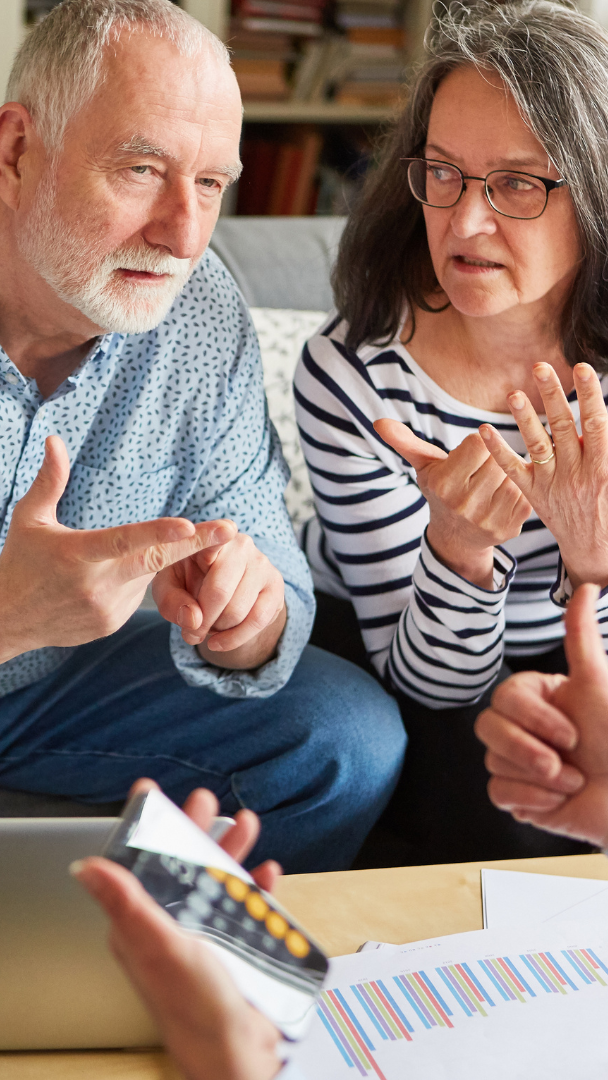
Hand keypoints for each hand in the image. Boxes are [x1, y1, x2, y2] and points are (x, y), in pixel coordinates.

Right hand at [0, 436, 236, 662]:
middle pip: (155, 561)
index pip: (124, 540)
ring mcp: (107, 608)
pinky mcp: (112, 623)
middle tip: (230, 529)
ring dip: (143, 561)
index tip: (189, 524)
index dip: (159, 534)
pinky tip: (99, 583)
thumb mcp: (29, 519)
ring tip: (98, 563)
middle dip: (196, 544)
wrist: (7, 621)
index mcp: (77, 554)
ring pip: (146, 576)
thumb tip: (56, 439)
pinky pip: (136, 595)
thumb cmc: (19, 562)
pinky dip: (130, 581)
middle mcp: (96, 584)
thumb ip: (50, 481)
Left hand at [73, 779, 282, 1079]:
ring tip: (246, 825)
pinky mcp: (236, 945)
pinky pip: (248, 905)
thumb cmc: (193, 1009)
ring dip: (232, 851)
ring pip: (217, 879)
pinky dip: (259, 886)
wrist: (239, 1050)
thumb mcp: (159, 946)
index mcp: (144, 924)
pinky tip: (267, 874)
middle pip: (182, 865)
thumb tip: (88, 868)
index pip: (140, 864)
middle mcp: (172, 926)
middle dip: (195, 830)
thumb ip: (127, 903)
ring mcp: (206, 935)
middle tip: (205, 801)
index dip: (148, 828)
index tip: (152, 795)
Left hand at [153, 534, 285, 670]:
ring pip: (238, 610)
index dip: (213, 541)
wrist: (219, 593)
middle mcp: (241, 544)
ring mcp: (262, 564)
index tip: (216, 544)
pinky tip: (219, 642)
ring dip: (217, 629)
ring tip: (206, 630)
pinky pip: (258, 620)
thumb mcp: (168, 589)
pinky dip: (235, 638)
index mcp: (210, 535)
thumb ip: (171, 601)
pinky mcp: (276, 586)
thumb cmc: (186, 583)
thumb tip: (194, 620)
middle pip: (220, 591)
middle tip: (190, 634)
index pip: (213, 538)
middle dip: (202, 621)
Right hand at [374, 418, 530, 587]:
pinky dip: (518, 490)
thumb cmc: (441, 490)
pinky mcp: (510, 527)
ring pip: (513, 474)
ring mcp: (488, 519)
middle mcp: (465, 504)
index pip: (478, 442)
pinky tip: (503, 495)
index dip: (476, 444)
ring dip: (506, 473)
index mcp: (444, 484)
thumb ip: (405, 442)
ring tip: (491, 483)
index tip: (469, 455)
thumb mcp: (423, 466)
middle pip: (497, 457)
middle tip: (481, 471)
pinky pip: (525, 492)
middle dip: (492, 459)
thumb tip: (379, 422)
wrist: (456, 536)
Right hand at [475, 583, 607, 847]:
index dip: (534, 719)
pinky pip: (499, 793)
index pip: (503, 697)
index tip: (571, 733)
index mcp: (536, 698)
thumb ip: (581, 636)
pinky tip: (558, 800)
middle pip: (487, 729)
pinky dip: (532, 800)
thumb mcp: (597, 685)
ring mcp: (516, 761)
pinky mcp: (516, 795)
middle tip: (567, 763)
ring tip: (572, 781)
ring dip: (541, 779)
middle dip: (529, 751)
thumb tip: (587, 586)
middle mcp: (522, 726)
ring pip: (493, 762)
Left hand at [480, 362, 607, 588]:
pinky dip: (497, 450)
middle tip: (540, 366)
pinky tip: (483, 430)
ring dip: (524, 418)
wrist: (594, 550)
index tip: (582, 369)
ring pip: (536, 446)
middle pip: (562, 427)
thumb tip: (601, 416)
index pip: (595, 425)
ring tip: (513, 393)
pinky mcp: (533, 494)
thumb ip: (606, 447)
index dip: (589, 395)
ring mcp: (552, 484)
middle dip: (552, 395)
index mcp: (603, 468)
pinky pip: (512, 470)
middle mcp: (576, 474)